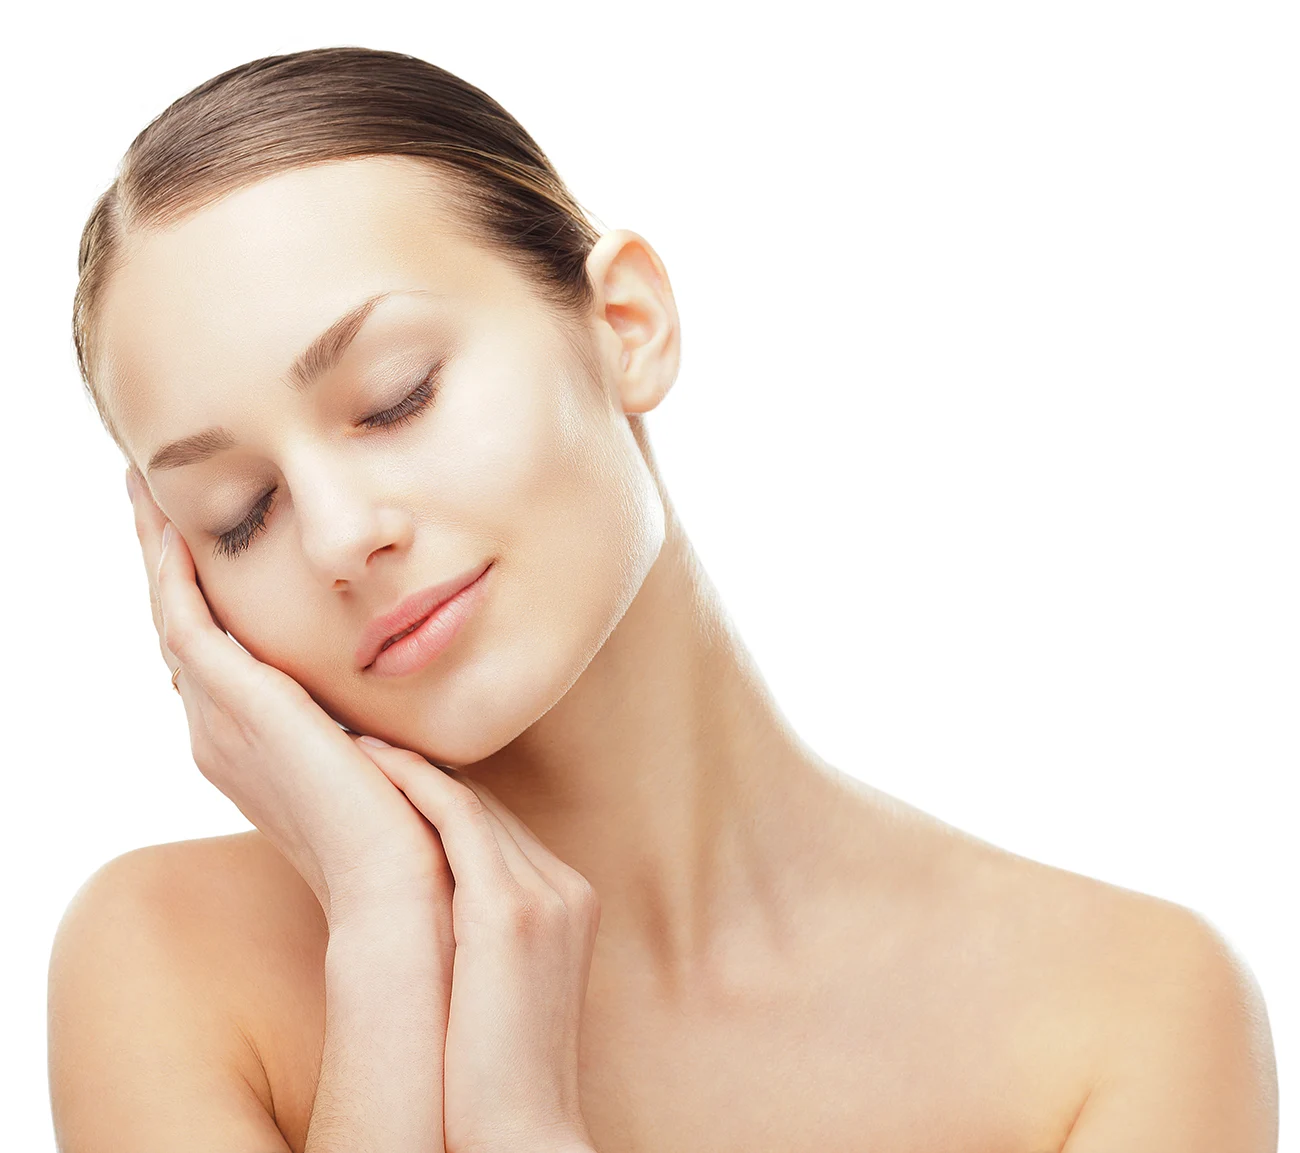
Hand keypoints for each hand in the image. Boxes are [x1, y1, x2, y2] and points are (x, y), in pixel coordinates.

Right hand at [124, 465, 455, 932]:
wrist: (400, 880)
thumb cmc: (406, 826)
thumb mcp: (377, 756)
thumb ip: (364, 722)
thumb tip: (394, 695)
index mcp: (251, 743)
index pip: (211, 653)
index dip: (198, 596)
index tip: (198, 544)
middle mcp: (220, 731)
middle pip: (178, 628)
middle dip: (165, 563)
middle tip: (149, 499)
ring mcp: (220, 721)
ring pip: (170, 617)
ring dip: (158, 553)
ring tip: (144, 493)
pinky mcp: (236, 707)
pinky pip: (183, 624)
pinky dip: (173, 576)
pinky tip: (171, 530)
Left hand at [354, 739, 600, 1152]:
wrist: (520, 1135)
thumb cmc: (492, 1075)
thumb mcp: (496, 987)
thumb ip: (478, 931)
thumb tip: (422, 906)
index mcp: (569, 901)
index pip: (500, 827)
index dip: (441, 794)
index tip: (390, 770)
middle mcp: (567, 887)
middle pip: (488, 806)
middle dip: (425, 772)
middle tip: (363, 738)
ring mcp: (547, 894)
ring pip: (470, 802)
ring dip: (410, 765)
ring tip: (358, 740)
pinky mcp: (511, 910)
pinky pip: (456, 818)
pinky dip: (413, 783)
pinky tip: (370, 763)